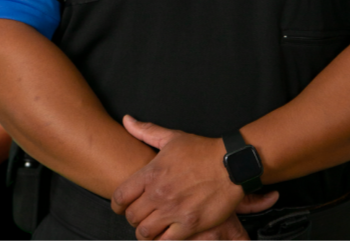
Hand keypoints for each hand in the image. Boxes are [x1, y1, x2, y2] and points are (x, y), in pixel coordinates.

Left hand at [111, 116, 277, 239]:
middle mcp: (159, 194)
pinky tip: (166, 233)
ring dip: (145, 232)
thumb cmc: (203, 151)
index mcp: (152, 173)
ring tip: (151, 227)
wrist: (231, 165)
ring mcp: (174, 211)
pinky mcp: (190, 224)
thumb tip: (128, 121)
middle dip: (133, 218)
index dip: (117, 205)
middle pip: (132, 217)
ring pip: (145, 232)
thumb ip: (146, 131)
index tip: (121, 207)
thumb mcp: (172, 137)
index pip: (121, 196)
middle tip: (140, 216)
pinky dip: (162, 240)